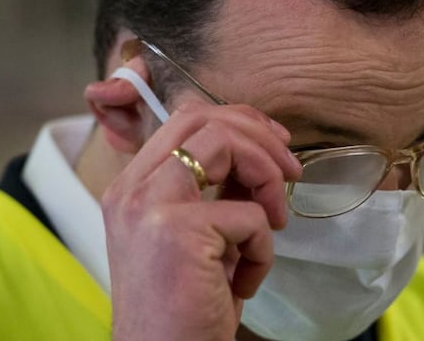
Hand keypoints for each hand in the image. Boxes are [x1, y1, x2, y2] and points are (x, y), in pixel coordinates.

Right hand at [101, 101, 301, 340]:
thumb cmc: (185, 307)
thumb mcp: (196, 236)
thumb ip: (214, 192)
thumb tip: (260, 155)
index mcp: (132, 187)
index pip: (185, 120)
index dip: (238, 121)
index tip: (275, 142)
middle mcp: (132, 188)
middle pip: (204, 118)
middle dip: (259, 135)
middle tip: (291, 170)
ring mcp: (150, 205)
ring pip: (225, 143)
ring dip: (267, 177)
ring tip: (274, 223)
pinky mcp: (176, 229)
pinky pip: (248, 214)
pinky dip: (262, 250)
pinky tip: (245, 283)